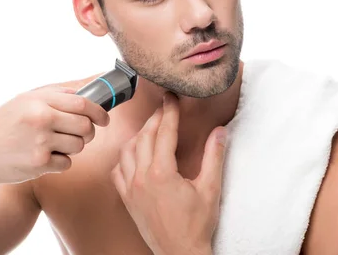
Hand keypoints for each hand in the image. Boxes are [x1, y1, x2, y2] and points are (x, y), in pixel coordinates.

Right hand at [0, 82, 109, 188]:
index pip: (83, 104)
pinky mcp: (39, 164)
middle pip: (86, 126)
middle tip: (81, 134)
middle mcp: (41, 119)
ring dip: (73, 147)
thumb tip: (85, 92)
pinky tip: (44, 157)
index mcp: (38, 100)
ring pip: (79, 145)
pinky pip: (67, 163)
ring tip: (55, 145)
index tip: (104, 118)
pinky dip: (60, 162)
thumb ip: (53, 94)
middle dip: (89, 132)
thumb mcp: (22, 100)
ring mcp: (40, 142)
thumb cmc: (1, 125)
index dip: (99, 112)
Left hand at [111, 92, 226, 254]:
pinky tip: (134, 154)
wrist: (181, 253)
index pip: (164, 132)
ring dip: (139, 135)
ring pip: (127, 151)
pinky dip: (125, 157)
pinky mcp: (127, 199)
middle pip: (144, 137)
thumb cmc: (197, 225)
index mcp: (162, 172)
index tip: (171, 98)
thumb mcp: (210, 189)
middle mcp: (141, 177)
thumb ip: (214, 157)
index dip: (169, 112)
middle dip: (155, 118)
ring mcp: (130, 189)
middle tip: (165, 107)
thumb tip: (219, 132)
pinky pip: (118, 171)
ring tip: (152, 128)